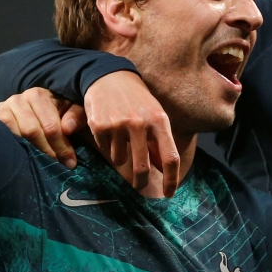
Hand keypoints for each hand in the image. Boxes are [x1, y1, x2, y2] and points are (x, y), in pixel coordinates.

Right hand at [0, 88, 79, 168]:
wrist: (25, 109)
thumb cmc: (54, 111)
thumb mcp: (70, 110)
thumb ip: (76, 115)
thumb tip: (67, 128)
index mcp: (39, 95)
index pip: (51, 126)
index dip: (62, 147)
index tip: (70, 163)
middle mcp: (19, 99)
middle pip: (32, 132)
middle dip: (47, 152)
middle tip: (57, 167)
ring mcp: (2, 109)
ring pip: (16, 135)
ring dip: (30, 153)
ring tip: (41, 165)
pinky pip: (0, 136)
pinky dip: (11, 149)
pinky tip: (21, 158)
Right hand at [84, 72, 179, 197]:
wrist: (110, 76)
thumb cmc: (138, 99)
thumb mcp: (155, 115)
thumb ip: (160, 141)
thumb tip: (161, 169)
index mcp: (160, 121)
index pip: (170, 157)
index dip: (171, 180)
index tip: (169, 194)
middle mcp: (140, 124)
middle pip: (142, 167)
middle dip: (141, 181)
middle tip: (140, 185)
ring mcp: (119, 125)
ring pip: (120, 160)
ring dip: (120, 156)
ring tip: (121, 138)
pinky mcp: (100, 126)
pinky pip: (105, 149)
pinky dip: (108, 145)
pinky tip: (110, 129)